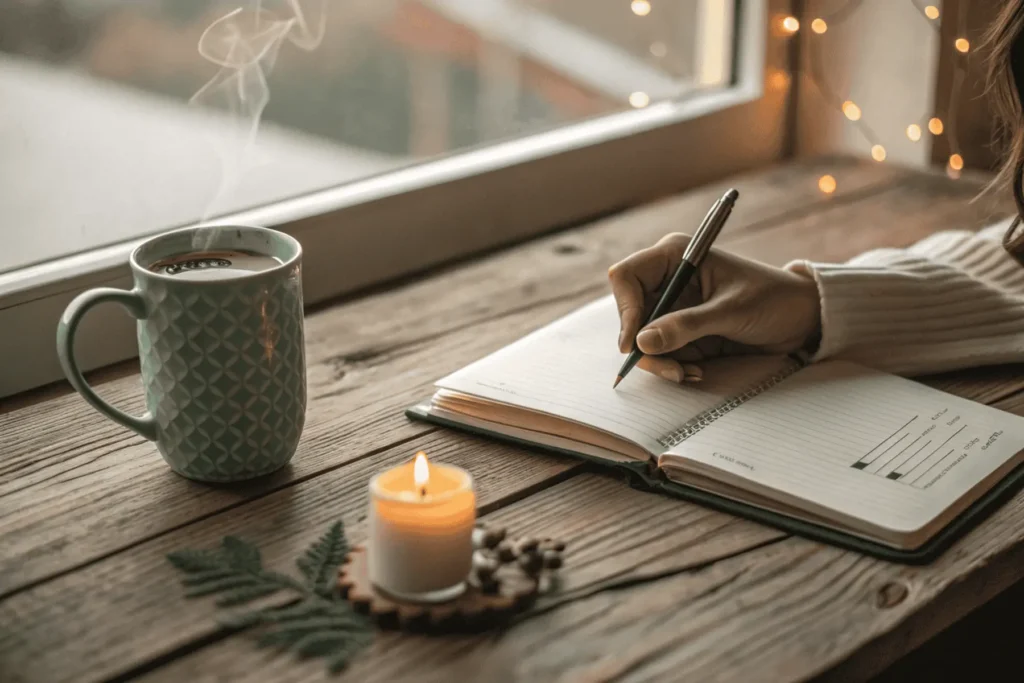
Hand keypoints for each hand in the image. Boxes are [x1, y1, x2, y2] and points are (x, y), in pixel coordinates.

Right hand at [607, 233, 821, 382]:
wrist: (803, 319)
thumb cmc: (774, 300)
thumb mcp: (731, 311)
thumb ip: (686, 325)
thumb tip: (642, 342)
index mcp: (675, 256)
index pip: (627, 278)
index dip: (626, 310)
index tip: (635, 343)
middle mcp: (668, 281)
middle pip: (631, 315)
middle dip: (645, 346)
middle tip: (671, 369)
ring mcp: (673, 308)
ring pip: (643, 340)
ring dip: (662, 362)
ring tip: (690, 373)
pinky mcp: (682, 332)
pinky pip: (662, 353)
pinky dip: (675, 367)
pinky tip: (697, 372)